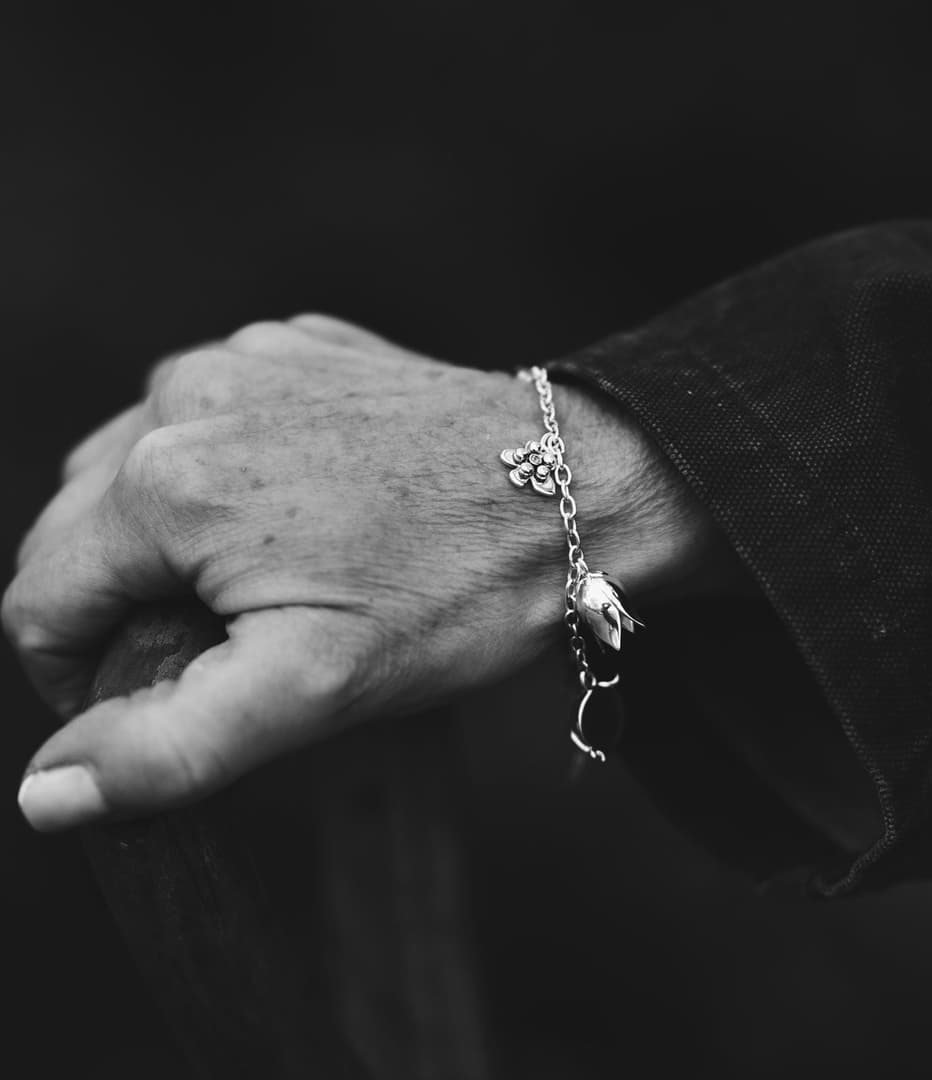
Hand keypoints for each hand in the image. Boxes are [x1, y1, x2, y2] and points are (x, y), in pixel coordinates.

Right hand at [5, 315, 724, 829]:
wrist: (579, 487)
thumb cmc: (457, 586)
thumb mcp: (313, 691)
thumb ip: (167, 747)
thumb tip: (48, 791)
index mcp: (165, 482)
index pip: (41, 601)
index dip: (78, 677)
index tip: (151, 704)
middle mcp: (184, 395)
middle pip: (79, 530)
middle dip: (124, 604)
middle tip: (220, 651)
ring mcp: (243, 358)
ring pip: (136, 470)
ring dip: (167, 538)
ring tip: (261, 584)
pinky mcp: (295, 347)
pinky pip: (211, 419)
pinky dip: (224, 475)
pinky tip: (299, 511)